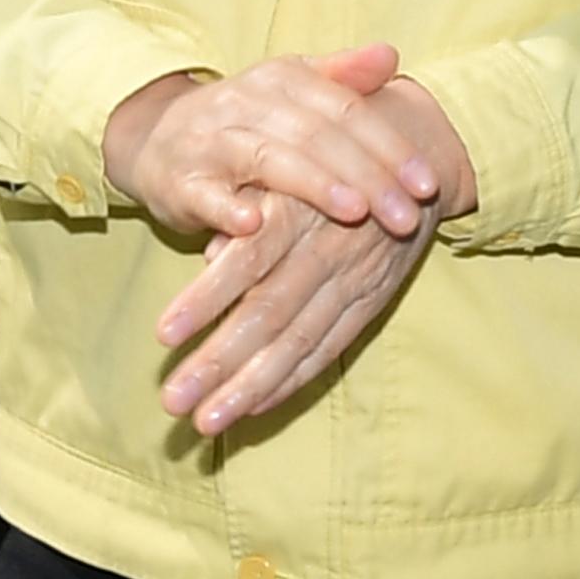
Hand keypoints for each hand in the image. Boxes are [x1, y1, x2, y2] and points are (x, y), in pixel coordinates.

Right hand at [105, 45, 440, 241]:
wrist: (154, 137)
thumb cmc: (243, 120)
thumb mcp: (291, 88)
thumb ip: (342, 76)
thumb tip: (393, 53)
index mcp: (283, 79)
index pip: (348, 110)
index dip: (391, 146)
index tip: (429, 184)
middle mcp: (248, 102)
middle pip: (318, 137)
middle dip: (369, 176)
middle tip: (408, 216)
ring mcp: (211, 141)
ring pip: (270, 160)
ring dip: (315, 186)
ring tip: (356, 213)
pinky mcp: (180, 181)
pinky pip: (205, 194)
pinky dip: (227, 209)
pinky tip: (255, 225)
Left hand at [151, 79, 476, 436]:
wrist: (417, 156)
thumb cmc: (330, 159)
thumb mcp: (287, 167)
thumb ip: (249, 207)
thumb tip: (212, 254)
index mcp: (296, 210)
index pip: (246, 263)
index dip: (206, 300)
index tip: (162, 335)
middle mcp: (326, 250)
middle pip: (268, 314)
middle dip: (219, 362)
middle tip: (172, 403)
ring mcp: (353, 281)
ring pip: (298, 342)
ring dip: (251, 386)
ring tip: (207, 422)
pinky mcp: (372, 300)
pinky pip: (331, 347)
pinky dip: (295, 379)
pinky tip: (257, 407)